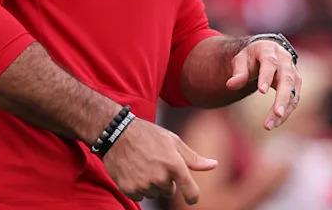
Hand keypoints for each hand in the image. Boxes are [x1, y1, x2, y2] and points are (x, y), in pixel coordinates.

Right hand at [103, 118, 217, 204]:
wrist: (117, 133)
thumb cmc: (148, 135)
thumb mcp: (173, 141)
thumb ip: (193, 158)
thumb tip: (214, 165)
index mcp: (175, 165)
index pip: (191, 193)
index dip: (192, 197)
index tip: (190, 198)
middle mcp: (160, 178)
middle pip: (169, 191)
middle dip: (166, 180)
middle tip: (156, 163)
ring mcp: (144, 185)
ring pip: (154, 193)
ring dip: (152, 184)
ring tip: (143, 164)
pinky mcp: (129, 189)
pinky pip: (140, 195)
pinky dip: (138, 187)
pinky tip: (134, 171)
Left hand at [225, 40, 301, 129]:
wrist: (266, 53)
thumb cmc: (251, 57)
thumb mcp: (240, 60)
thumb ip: (238, 72)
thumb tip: (230, 85)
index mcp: (269, 50)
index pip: (269, 63)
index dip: (266, 76)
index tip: (261, 91)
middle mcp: (284, 60)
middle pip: (286, 79)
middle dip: (282, 97)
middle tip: (277, 114)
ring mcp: (293, 71)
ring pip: (293, 92)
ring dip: (284, 109)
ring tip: (269, 125)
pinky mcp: (296, 83)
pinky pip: (294, 99)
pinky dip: (286, 112)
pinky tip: (275, 122)